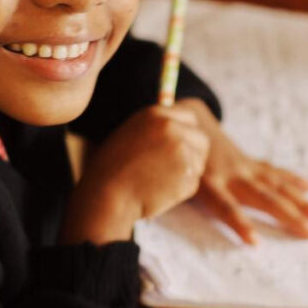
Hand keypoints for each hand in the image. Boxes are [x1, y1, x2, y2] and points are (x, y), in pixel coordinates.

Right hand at [60, 103, 209, 244]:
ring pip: (199, 163)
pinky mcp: (187, 173)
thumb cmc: (112, 168)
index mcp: (156, 114)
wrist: (106, 193)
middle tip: (177, 169)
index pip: (190, 118)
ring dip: (187, 174)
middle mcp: (172, 127)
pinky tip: (159, 192)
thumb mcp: (132, 134)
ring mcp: (181, 150)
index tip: (180, 147)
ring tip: (159, 181)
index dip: (187, 133)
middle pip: (201, 139)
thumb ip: (157, 129)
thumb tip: (182, 130)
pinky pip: (193, 183)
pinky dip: (180, 191)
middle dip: (195, 154)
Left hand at [179, 98, 307, 244]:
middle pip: (262, 198)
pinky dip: (293, 181)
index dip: (239, 223)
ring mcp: (243, 167)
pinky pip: (274, 173)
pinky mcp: (249, 162)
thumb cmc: (175, 157)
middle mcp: (230, 174)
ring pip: (275, 186)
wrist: (189, 120)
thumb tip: (157, 206)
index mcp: (207, 181)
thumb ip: (174, 189)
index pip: (225, 206)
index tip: (256, 243)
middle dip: (288, 216)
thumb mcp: (171, 175)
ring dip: (300, 202)